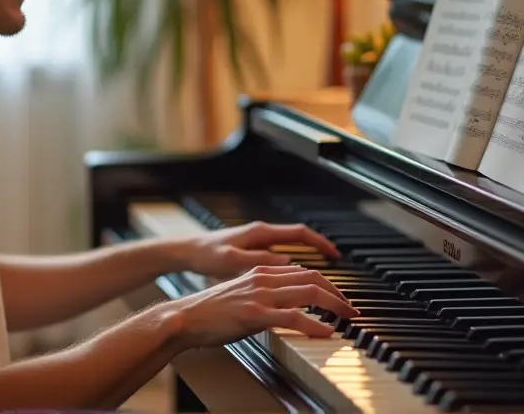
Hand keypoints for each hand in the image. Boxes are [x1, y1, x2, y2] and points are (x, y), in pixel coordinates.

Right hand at [167, 265, 359, 347]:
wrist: (184, 317)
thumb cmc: (210, 311)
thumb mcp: (240, 294)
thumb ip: (262, 293)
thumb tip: (284, 304)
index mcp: (260, 272)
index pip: (303, 272)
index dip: (326, 284)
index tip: (338, 298)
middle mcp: (263, 278)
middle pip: (312, 278)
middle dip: (337, 293)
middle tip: (351, 309)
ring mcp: (260, 295)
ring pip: (308, 293)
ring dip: (334, 306)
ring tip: (347, 319)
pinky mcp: (255, 314)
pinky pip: (293, 317)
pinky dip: (314, 325)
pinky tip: (325, 332)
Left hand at [182, 220, 340, 279]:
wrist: (187, 252)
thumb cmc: (206, 255)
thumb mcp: (231, 259)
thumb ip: (259, 260)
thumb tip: (288, 262)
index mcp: (261, 234)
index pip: (300, 233)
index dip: (320, 243)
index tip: (336, 255)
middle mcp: (263, 236)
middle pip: (302, 243)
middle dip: (321, 258)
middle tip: (333, 276)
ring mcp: (259, 244)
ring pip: (293, 253)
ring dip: (308, 268)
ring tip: (324, 289)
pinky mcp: (254, 255)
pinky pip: (282, 261)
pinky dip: (294, 273)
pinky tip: (297, 290)